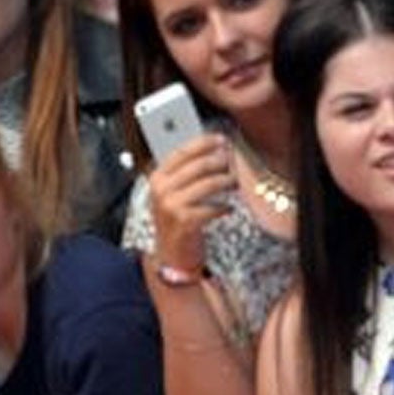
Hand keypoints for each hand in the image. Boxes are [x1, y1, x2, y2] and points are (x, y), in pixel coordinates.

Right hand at [147, 134, 235, 274]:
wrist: (171, 255)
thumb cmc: (177, 222)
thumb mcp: (174, 195)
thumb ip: (186, 174)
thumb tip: (214, 152)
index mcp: (157, 177)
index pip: (181, 152)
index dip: (203, 143)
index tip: (221, 139)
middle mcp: (161, 189)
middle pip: (197, 165)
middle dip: (220, 162)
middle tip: (234, 163)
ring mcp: (171, 205)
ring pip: (208, 184)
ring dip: (226, 182)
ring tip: (235, 183)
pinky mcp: (184, 221)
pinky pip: (212, 208)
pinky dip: (224, 207)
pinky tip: (228, 209)